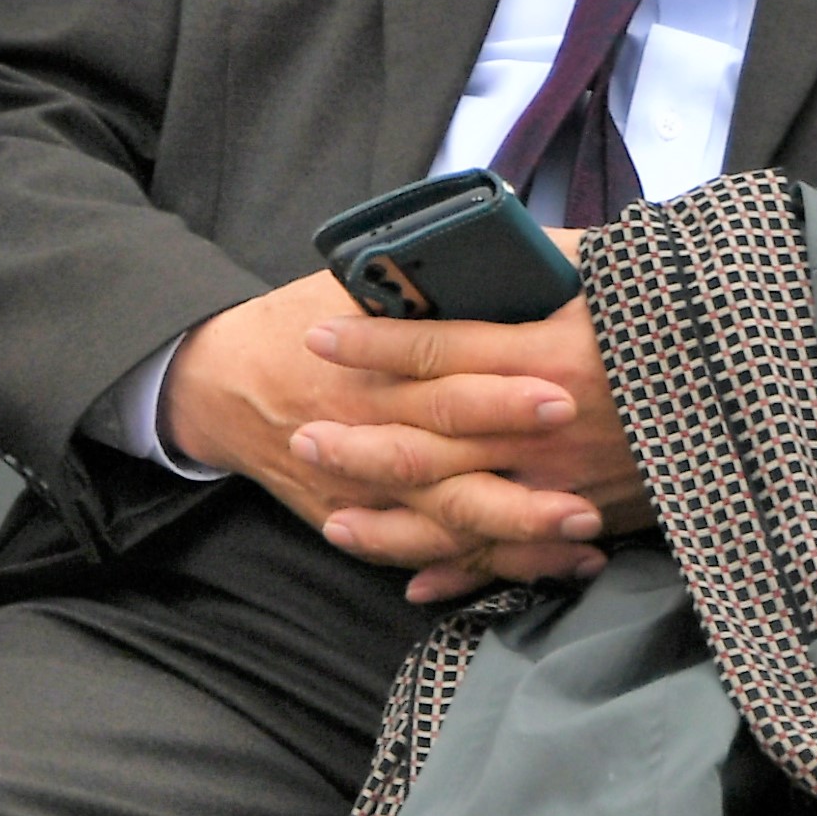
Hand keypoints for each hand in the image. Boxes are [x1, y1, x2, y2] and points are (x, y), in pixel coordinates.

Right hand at [160, 270, 631, 601]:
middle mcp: (370, 431)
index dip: (502, 386)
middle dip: (523, 474)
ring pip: (448, 520)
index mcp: (372, 364)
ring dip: (518, 531)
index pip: (445, 373)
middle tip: (591, 483)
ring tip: (585, 530)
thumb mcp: (351, 287)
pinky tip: (553, 564)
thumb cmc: (306, 323)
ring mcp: (367, 490)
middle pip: (453, 457)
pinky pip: (431, 552)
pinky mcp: (365, 523)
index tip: (564, 390)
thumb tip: (517, 249)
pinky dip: (487, 566)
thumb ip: (426, 281)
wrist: (224, 383)